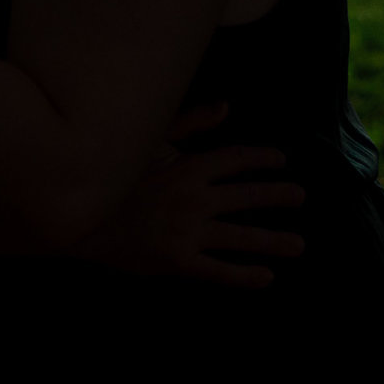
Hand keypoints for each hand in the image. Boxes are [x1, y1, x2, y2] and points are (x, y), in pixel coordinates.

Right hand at [74, 103, 305, 288]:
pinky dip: (244, 275)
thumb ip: (190, 124)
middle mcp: (194, 199)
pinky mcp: (178, 262)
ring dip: (273, 240)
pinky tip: (266, 277)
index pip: (236, 159)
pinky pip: (218, 271)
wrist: (82, 221)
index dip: (263, 159)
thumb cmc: (116, 179)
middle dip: (278, 195)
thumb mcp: (150, 143)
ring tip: (298, 244)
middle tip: (301, 196)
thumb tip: (226, 107)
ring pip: (240, 237)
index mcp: (188, 168)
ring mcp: (187, 232)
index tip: (282, 160)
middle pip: (247, 196)